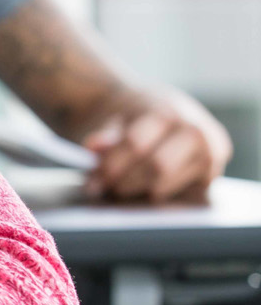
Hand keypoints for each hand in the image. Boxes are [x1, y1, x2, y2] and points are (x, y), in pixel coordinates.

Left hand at [82, 89, 230, 203]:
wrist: (165, 108)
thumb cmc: (136, 116)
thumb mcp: (117, 117)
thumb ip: (105, 134)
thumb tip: (93, 148)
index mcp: (168, 111)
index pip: (136, 143)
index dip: (111, 163)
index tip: (93, 178)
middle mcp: (196, 132)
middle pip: (155, 167)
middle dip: (124, 181)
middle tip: (101, 188)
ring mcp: (210, 155)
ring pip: (167, 185)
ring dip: (137, 191)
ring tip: (116, 188)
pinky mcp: (212, 176)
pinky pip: (179, 196)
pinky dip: (155, 194)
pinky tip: (140, 189)